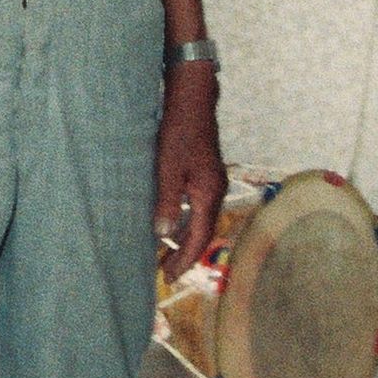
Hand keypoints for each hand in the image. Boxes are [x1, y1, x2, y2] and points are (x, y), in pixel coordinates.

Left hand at [154, 66, 225, 279]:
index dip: (185, 259)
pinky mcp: (205, 174)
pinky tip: (171, 225)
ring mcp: (212, 182)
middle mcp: (215, 191)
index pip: (199, 237)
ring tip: (166, 255)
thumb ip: (166, 202)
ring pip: (199, 220)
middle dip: (186, 254)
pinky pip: (197, 207)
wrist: (193, 101)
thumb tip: (162, 234)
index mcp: (209, 194)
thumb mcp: (168, 168)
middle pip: (202, 232)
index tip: (170, 276)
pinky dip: (185, 221)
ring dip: (184, 238)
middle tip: (167, 272)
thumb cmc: (178, 132)